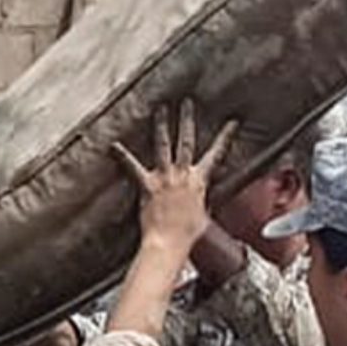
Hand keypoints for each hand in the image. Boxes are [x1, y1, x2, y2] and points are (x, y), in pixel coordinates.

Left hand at [114, 101, 236, 253]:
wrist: (169, 243)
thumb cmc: (187, 236)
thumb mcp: (203, 215)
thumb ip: (201, 200)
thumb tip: (200, 199)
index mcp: (200, 181)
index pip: (216, 154)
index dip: (225, 137)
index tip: (232, 122)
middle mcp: (183, 174)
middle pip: (186, 141)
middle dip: (187, 119)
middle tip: (187, 102)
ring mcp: (165, 178)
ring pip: (164, 145)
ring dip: (162, 125)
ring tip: (161, 109)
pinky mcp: (147, 186)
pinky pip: (132, 168)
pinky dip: (123, 157)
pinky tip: (114, 146)